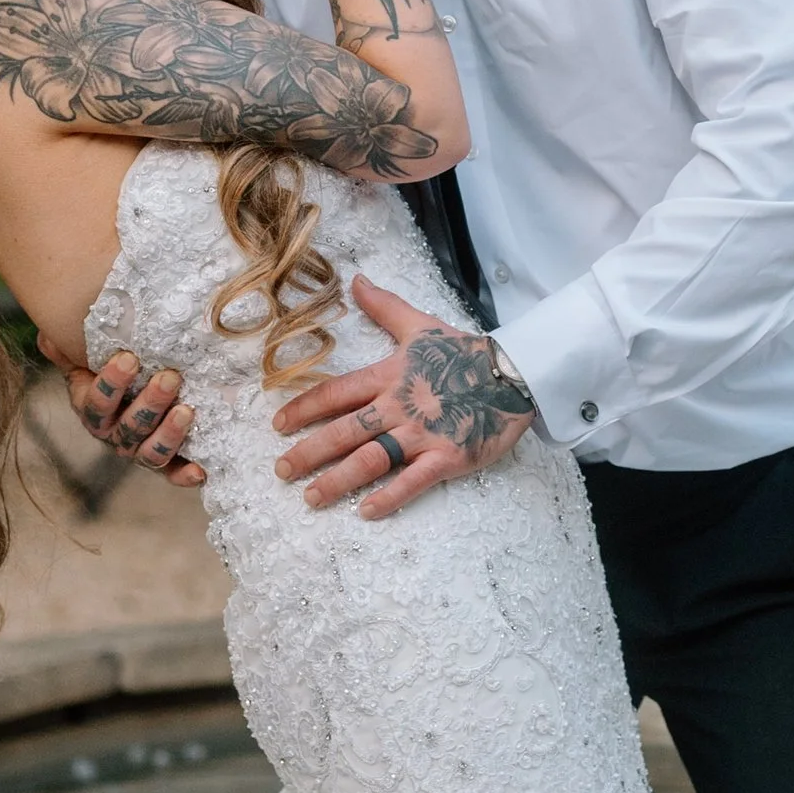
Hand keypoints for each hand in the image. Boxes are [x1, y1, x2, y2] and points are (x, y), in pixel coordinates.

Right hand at [42, 334, 206, 486]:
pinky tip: (199, 470)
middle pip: (129, 428)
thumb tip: (51, 338)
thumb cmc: (109, 366)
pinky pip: (172, 472)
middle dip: (150, 403)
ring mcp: (139, 450)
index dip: (111, 384)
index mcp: (92, 411)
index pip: (97, 404)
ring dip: (168, 434)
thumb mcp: (86, 355)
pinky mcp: (165, 461)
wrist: (137, 384)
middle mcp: (114, 435)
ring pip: (150, 452)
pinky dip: (184, 474)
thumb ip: (69, 347)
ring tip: (187, 411)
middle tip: (170, 378)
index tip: (129, 358)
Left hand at [270, 273, 535, 518]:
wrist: (514, 373)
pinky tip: (366, 512)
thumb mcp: (420, 325)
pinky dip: (389, 497)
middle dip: (310, 452)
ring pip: (371, 459)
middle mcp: (398, 407)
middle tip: (281, 471)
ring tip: (311, 498)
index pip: (336, 393)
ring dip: (339, 480)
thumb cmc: (466, 352)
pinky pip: (413, 481)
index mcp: (388, 377)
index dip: (304, 409)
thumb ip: (384, 307)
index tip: (278, 426)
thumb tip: (356, 280)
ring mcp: (422, 434)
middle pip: (345, 431)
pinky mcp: (447, 457)